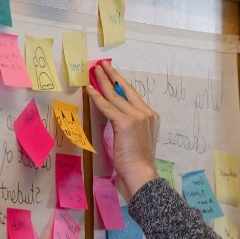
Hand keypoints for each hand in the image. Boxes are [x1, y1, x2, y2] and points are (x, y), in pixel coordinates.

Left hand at [86, 61, 159, 196]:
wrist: (141, 173)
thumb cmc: (138, 162)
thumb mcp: (138, 139)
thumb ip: (132, 126)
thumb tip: (117, 118)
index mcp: (151, 117)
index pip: (133, 96)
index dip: (121, 84)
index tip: (112, 75)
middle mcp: (145, 113)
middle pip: (126, 90)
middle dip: (112, 75)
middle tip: (103, 65)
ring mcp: (136, 117)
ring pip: (115, 95)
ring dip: (102, 81)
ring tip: (94, 71)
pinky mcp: (125, 123)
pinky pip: (107, 107)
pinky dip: (97, 97)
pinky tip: (89, 89)